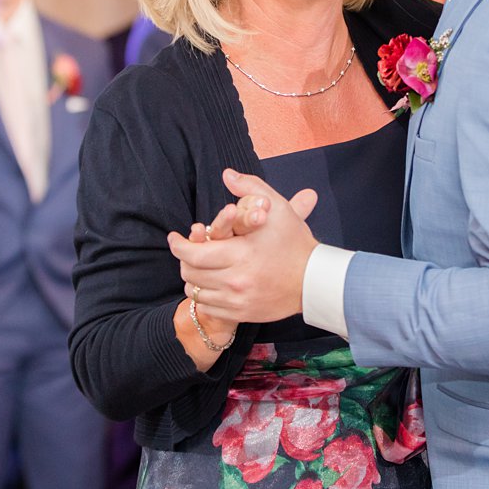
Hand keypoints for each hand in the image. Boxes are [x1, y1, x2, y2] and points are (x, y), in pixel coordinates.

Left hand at [169, 170, 318, 324]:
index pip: (193, 254)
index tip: (174, 238)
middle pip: (191, 274)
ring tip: (196, 266)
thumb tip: (227, 174)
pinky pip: (210, 308)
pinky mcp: (243, 314)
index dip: (179, 245)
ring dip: (192, 279)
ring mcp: (238, 301)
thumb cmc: (294, 241)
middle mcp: (235, 281)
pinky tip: (209, 285)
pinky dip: (204, 296)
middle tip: (185, 250)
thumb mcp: (276, 208)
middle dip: (184, 260)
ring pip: (196, 293)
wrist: (314, 280)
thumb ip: (249, 187)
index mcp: (240, 254)